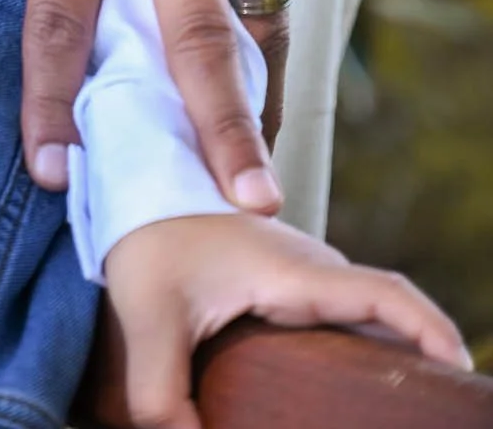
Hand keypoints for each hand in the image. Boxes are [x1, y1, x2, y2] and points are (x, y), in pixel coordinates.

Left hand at [97, 213, 470, 427]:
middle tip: (429, 408)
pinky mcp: (285, 288)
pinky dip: (356, 352)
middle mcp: (310, 272)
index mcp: (292, 272)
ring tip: (391, 410)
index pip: (383, 294)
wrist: (136, 188)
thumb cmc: (146, 239)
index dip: (429, 331)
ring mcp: (301, 278)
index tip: (457, 366)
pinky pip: (337, 320)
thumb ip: (161, 392)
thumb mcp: (147, 318)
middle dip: (416, 362)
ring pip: (363, 320)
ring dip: (385, 359)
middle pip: (386, 317)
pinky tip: (344, 394)